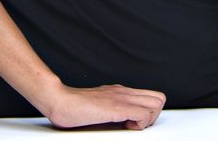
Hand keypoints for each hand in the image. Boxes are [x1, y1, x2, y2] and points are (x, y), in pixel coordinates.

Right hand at [43, 84, 165, 129]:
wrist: (59, 100)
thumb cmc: (73, 107)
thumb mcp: (99, 105)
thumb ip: (111, 109)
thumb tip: (119, 120)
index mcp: (121, 91)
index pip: (151, 95)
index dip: (149, 111)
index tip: (136, 121)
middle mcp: (124, 92)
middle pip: (159, 98)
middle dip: (154, 115)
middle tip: (137, 124)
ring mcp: (121, 98)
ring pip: (156, 104)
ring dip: (148, 119)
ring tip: (131, 125)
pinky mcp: (117, 108)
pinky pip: (143, 115)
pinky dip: (139, 124)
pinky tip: (125, 126)